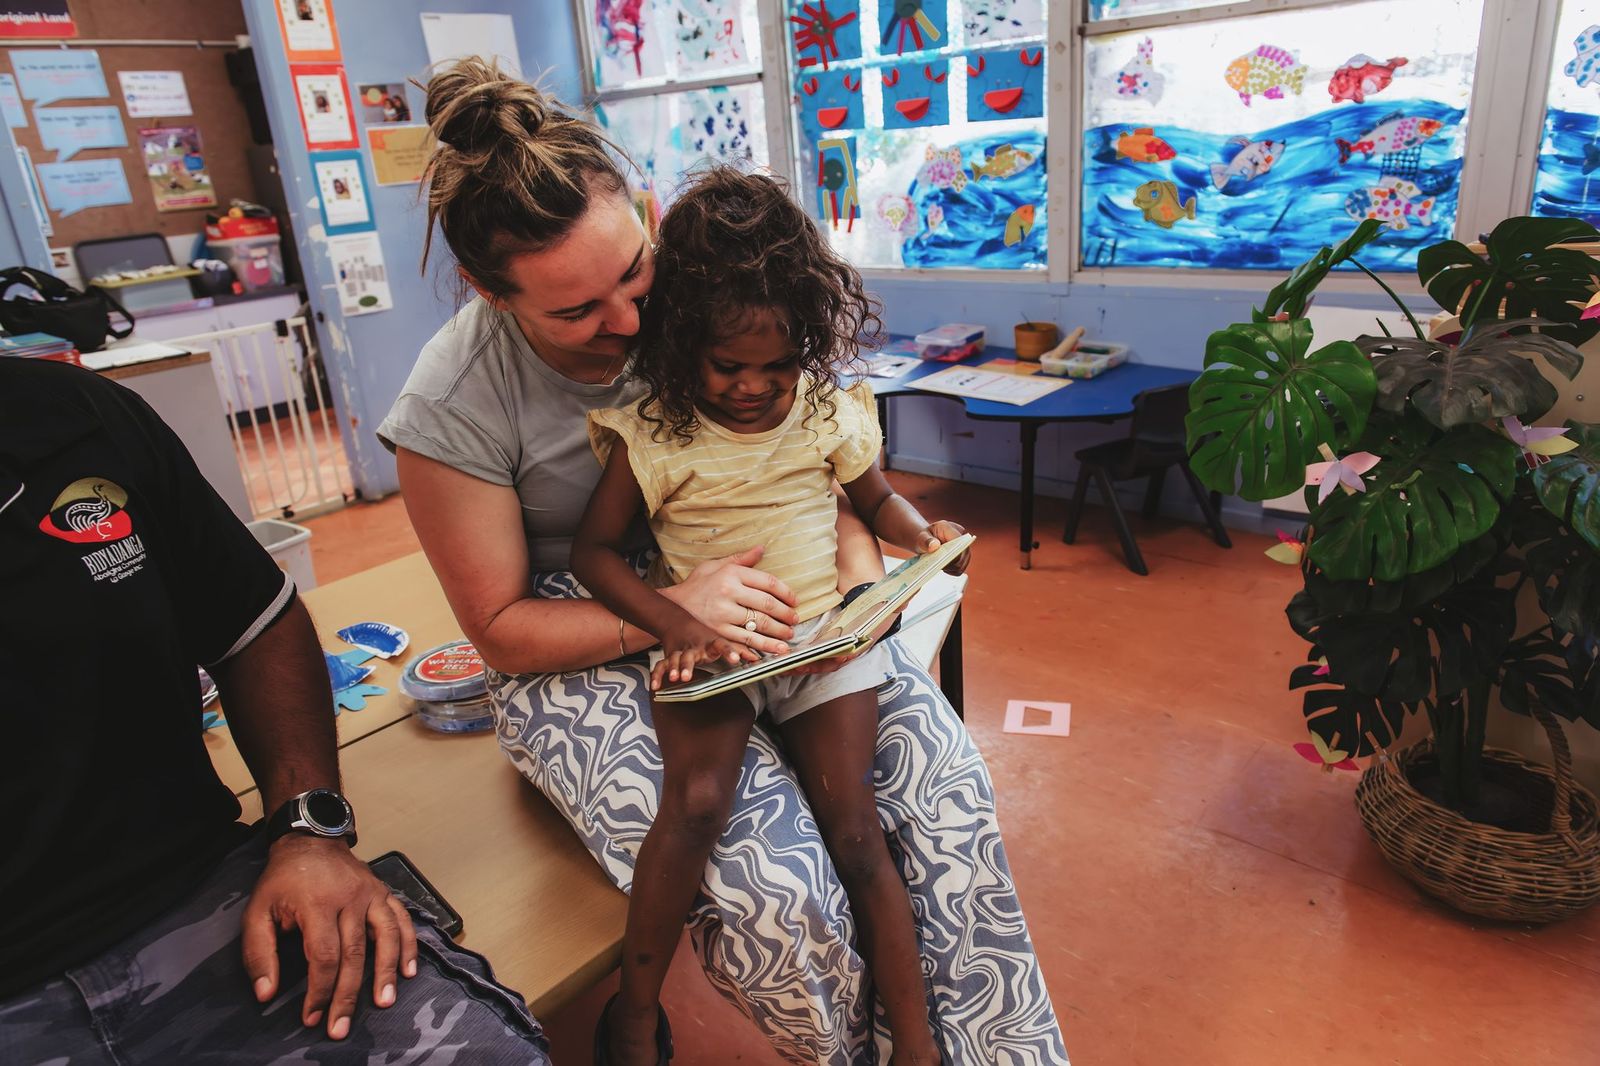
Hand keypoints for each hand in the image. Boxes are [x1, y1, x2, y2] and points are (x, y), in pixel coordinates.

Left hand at [242, 834, 417, 1039]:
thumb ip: (260, 953)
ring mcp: (372, 894)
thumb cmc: (282, 882)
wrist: (310, 841)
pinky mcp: (384, 893)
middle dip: (349, 995)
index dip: (319, 990)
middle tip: (341, 1028)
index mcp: (317, 903)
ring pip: (385, 937)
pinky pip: (402, 921)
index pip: (324, 955)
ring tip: (384, 1002)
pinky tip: (409, 971)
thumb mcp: (257, 912)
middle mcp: (350, 898)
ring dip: (386, 973)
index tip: (311, 1016)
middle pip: (355, 954)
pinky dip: (409, 946)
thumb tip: (265, 994)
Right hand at [653, 619, 745, 689]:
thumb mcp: (721, 640)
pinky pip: (661, 666)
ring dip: (674, 668)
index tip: (735, 659)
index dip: (728, 651)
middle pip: (690, 655)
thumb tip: (757, 658)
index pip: (721, 645)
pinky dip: (657, 676)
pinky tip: (655, 686)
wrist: (678, 621)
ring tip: (675, 678)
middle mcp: (694, 647)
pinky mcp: (668, 656)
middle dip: (688, 665)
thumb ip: (738, 650)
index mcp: (710, 642)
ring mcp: (680, 652)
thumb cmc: (704, 636)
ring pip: (675, 659)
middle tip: (687, 676)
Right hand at [661, 545, 799, 655]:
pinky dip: (762, 646)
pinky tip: (774, 648)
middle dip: (785, 614)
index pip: (767, 582)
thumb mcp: (715, 566)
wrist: (671, 608)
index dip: (786, 592)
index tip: (794, 600)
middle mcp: (728, 592)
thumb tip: (761, 549)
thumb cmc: (696, 585)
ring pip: (759, 625)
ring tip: (788, 635)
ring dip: (778, 632)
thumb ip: (740, 559)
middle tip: (795, 619)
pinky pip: (746, 640)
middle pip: (766, 605)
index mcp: (731, 574)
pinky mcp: (718, 632)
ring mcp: (723, 614)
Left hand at [789, 610, 898, 674]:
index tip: (826, 661)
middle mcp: (850, 649)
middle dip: (812, 666)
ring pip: (818, 662)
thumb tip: (911, 595)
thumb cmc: (880, 604)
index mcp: (863, 642)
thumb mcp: (893, 602)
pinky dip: (801, 659)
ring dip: (802, 666)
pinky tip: (786, 659)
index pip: (850, 653)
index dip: (837, 658)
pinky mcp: (827, 645)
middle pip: (829, 662)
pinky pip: (813, 656)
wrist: (874, 602)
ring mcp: (838, 649)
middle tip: (795, 667)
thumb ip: (901, 601)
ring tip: (784, 667)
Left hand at [917, 520, 971, 575]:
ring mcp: (964, 548)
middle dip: (951, 563)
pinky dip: (951, 571)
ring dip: (950, 568)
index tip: (943, 561)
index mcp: (952, 528)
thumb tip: (934, 546)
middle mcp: (962, 537)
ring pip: (962, 564)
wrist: (926, 541)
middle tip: (937, 565)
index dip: (954, 553)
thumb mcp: (921, 537)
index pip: (959, 541)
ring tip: (938, 565)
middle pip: (963, 555)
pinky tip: (942, 568)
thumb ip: (926, 540)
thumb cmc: (924, 538)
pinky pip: (959, 569)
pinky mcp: (963, 557)